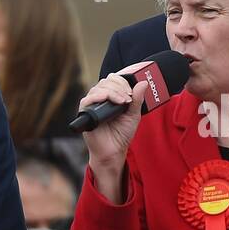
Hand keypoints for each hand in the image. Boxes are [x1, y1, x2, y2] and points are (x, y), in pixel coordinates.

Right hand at [81, 63, 149, 197]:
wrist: (114, 150)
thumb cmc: (122, 134)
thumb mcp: (133, 114)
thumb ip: (137, 99)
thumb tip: (143, 82)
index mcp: (110, 97)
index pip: (113, 80)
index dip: (122, 82)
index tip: (131, 92)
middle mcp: (99, 98)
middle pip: (106, 81)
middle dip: (119, 86)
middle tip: (128, 97)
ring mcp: (92, 104)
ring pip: (99, 87)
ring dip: (113, 92)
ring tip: (123, 102)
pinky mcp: (85, 112)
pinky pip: (88, 99)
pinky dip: (102, 97)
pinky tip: (113, 102)